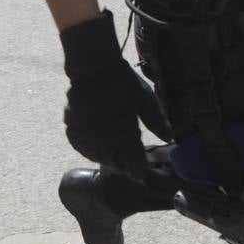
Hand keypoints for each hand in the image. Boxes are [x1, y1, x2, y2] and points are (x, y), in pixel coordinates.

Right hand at [61, 12, 171, 177]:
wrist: (93, 69)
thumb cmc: (122, 82)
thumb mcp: (144, 97)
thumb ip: (156, 120)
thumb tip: (170, 137)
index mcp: (124, 129)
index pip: (133, 160)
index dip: (138, 169)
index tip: (143, 174)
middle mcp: (104, 136)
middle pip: (115, 162)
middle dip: (124, 166)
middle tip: (130, 166)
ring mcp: (86, 134)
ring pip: (98, 157)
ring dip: (108, 159)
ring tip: (116, 158)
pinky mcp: (73, 130)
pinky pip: (83, 149)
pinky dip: (92, 152)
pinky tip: (99, 149)